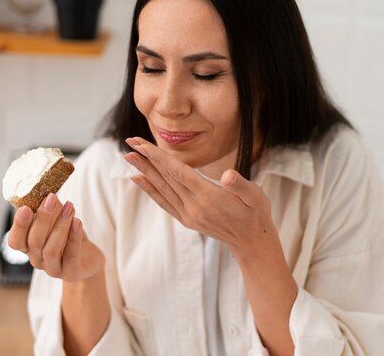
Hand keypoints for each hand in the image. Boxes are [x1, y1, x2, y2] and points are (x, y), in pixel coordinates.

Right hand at [7, 193, 104, 282]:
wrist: (89, 260)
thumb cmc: (69, 237)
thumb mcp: (58, 220)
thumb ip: (50, 208)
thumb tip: (45, 187)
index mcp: (29, 248)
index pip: (15, 241)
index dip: (19, 226)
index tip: (26, 207)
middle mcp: (38, 260)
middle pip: (34, 241)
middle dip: (43, 218)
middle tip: (51, 198)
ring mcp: (54, 269)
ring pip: (51, 249)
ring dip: (60, 225)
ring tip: (70, 206)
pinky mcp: (71, 273)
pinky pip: (71, 256)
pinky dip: (73, 238)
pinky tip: (78, 222)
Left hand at [123, 137, 273, 252]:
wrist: (251, 241)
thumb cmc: (255, 213)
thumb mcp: (255, 196)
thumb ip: (241, 185)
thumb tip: (228, 175)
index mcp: (208, 197)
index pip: (177, 172)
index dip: (158, 156)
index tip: (142, 143)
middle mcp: (194, 207)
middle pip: (165, 178)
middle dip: (146, 159)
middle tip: (130, 141)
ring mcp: (188, 215)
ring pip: (162, 189)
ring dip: (144, 172)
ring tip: (128, 157)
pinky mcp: (187, 220)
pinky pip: (164, 202)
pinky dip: (150, 190)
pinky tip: (139, 180)